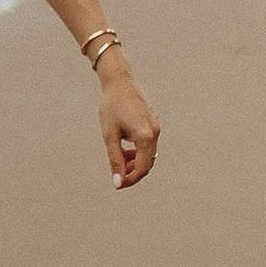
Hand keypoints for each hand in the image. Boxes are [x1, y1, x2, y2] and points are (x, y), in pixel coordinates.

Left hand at [97, 56, 159, 187]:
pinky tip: (124, 149)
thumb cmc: (111, 106)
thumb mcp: (109, 135)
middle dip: (132, 172)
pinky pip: (148, 145)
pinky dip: (137, 152)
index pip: (142, 168)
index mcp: (145, 136)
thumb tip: (117, 182)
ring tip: (119, 159)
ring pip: (148, 155)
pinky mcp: (153, 124)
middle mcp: (155, 133)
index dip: (130, 179)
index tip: (117, 184)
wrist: (118, 82)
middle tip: (116, 174)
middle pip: (147, 164)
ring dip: (134, 162)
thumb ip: (115, 160)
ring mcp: (156, 127)